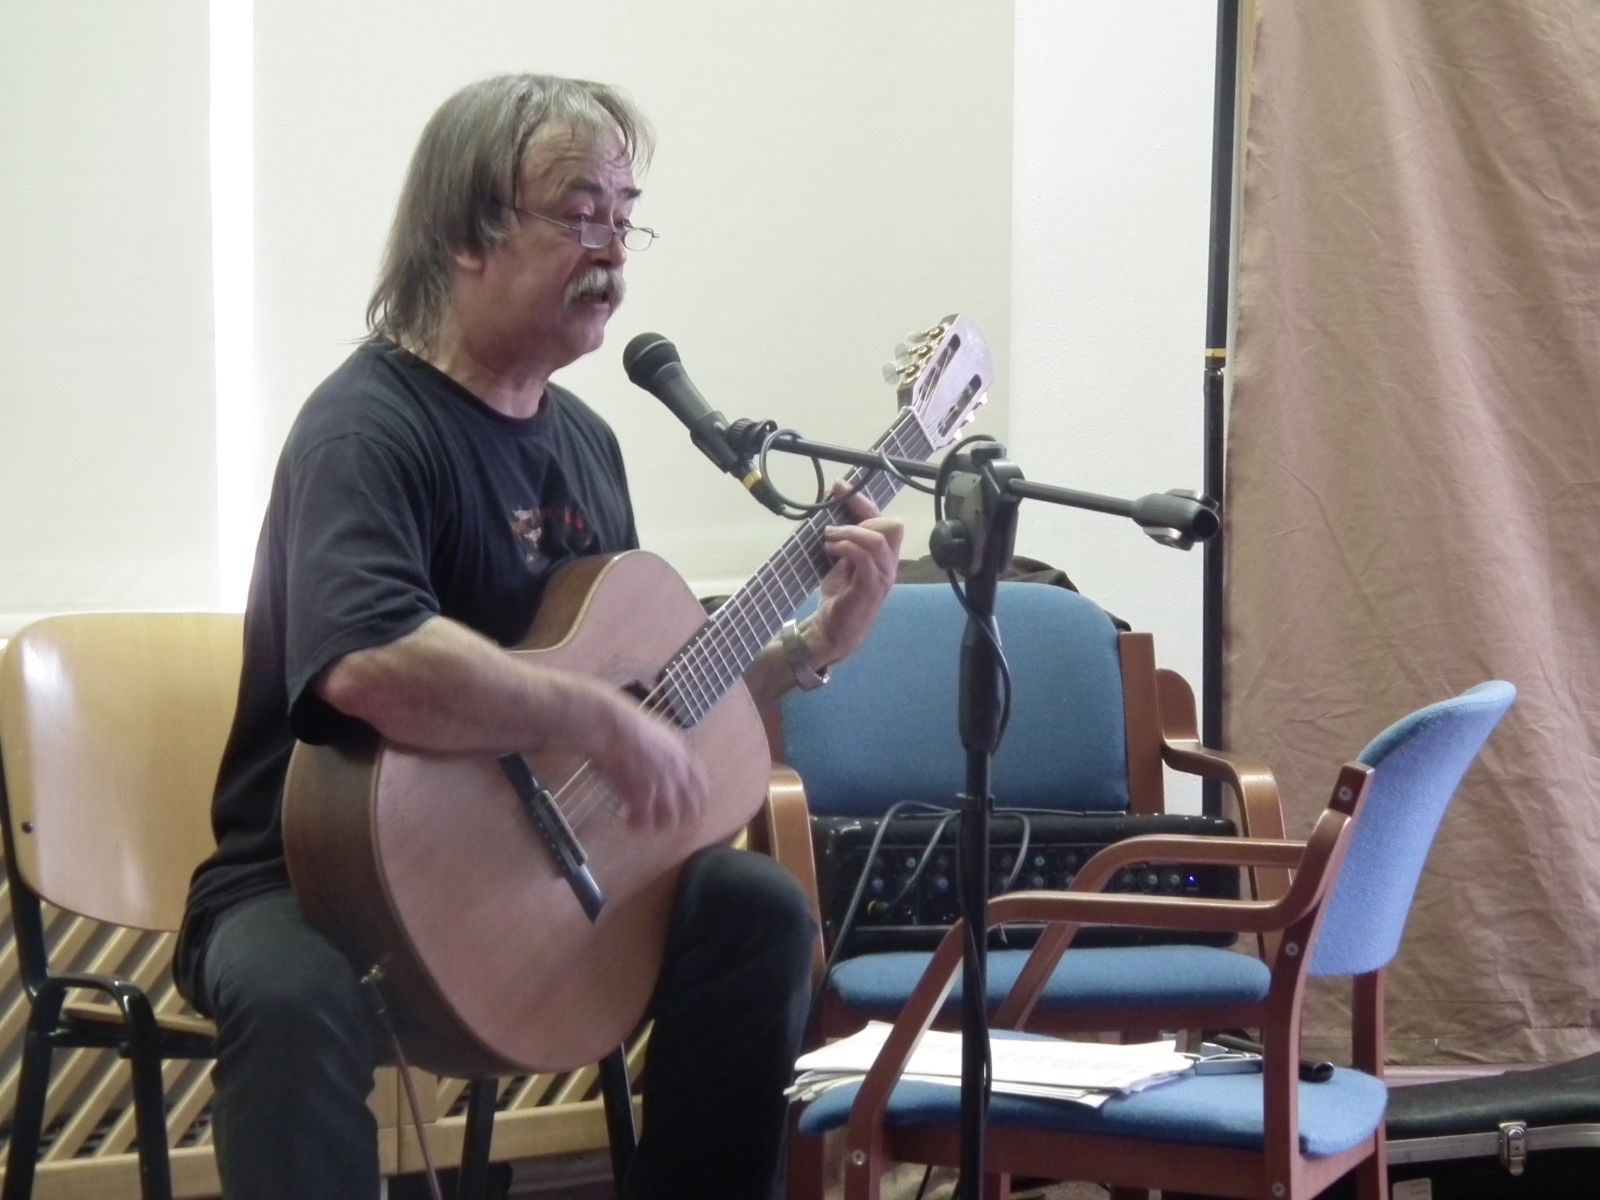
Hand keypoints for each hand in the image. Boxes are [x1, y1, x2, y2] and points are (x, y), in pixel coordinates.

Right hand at [577, 684, 707, 829]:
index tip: (687, 809)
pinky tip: (626, 821)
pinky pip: (645, 821)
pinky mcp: (643, 794)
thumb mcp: (656, 735)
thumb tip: (664, 762)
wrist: (609, 726)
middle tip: (660, 822)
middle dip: (678, 818)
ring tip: (641, 823)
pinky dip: (636, 825)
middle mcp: (678, 772)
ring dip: (656, 825)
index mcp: (682, 756)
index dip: (697, 801)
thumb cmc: (624, 725)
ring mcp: (663, 785)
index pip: (702, 786)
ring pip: (670, 819)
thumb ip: (666, 752)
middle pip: (691, 808)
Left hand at [805, 485, 903, 665]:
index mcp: (884, 556)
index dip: (862, 500)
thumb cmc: (838, 597)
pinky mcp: (871, 588)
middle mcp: (889, 564)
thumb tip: (831, 506)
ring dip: (851, 532)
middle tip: (832, 527)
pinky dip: (848, 547)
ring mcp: (883, 576)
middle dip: (860, 516)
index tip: (838, 487)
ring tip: (829, 539)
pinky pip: (866, 558)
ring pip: (879, 539)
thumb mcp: (841, 561)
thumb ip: (845, 539)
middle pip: (891, 525)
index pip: (884, 519)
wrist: (832, 632)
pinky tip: (832, 549)